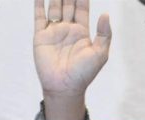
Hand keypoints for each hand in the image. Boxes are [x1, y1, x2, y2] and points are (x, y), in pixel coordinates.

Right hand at [33, 0, 110, 119]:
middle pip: (68, 3)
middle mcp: (68, 29)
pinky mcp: (41, 35)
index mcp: (82, 32)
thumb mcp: (100, 54)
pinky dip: (39, 3)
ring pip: (54, 6)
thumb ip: (104, 34)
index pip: (82, 7)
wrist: (64, 87)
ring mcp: (54, 31)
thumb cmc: (84, 74)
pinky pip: (39, 16)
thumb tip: (106, 14)